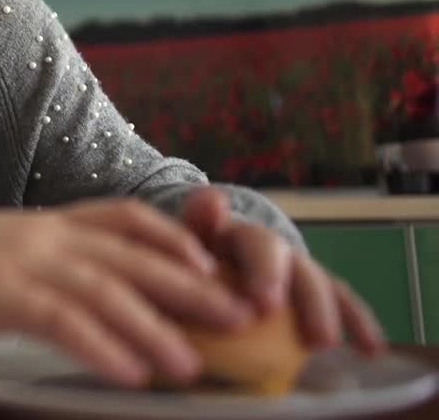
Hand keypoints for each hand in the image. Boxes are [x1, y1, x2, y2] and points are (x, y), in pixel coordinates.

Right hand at [0, 200, 256, 387]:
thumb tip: (87, 298)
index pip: (124, 217)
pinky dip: (103, 348)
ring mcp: (21, 263)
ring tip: (193, 365)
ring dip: (156, 328)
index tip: (214, 264)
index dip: (175, 239)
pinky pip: (63, 322)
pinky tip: (131, 373)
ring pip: (107, 291)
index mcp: (44, 223)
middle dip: (191, 286)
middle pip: (133, 256)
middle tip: (241, 317)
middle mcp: (43, 235)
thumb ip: (42, 263)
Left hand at [179, 187, 386, 356]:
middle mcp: (258, 241)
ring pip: (308, 276)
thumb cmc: (189, 264)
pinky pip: (336, 300)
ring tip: (320, 340)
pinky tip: (370, 347)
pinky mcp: (309, 286)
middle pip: (268, 248)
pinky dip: (355, 321)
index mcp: (216, 229)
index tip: (250, 290)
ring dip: (317, 306)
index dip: (233, 241)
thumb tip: (211, 198)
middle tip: (267, 306)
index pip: (219, 221)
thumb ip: (185, 230)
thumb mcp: (174, 252)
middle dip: (271, 274)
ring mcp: (288, 262)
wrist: (210, 259)